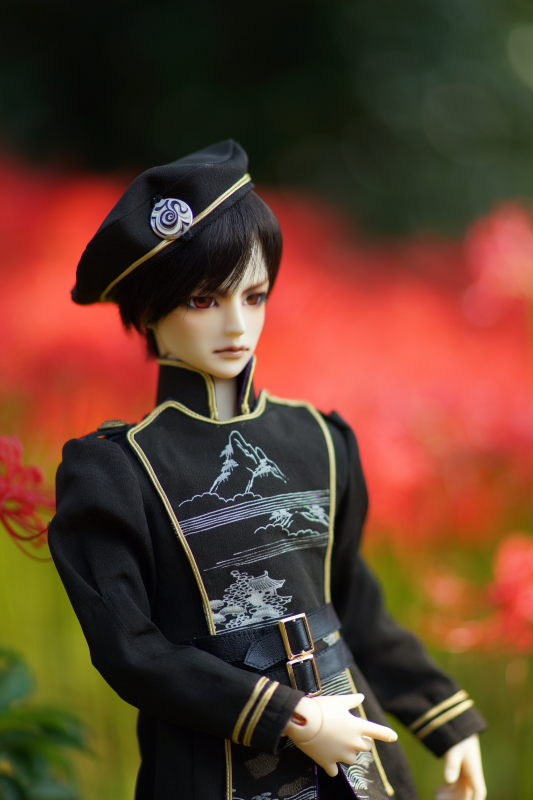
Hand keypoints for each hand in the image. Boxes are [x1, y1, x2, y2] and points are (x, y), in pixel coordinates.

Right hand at [283, 693, 397, 776]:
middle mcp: (352, 743)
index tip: (394, 737)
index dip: (386, 734)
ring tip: (340, 745)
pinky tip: (329, 762)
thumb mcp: (338, 700)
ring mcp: (340, 754)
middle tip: (354, 734)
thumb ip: (352, 700)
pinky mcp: (327, 762)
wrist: (302, 720)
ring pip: (352, 759)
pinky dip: (332, 767)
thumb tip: (361, 697)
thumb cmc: (322, 708)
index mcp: (357, 727)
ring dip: (349, 754)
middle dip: (363, 741)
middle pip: (366, 747)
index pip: (377, 731)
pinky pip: (334, 771)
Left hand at [435, 735, 485, 799]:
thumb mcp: (454, 750)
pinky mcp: (461, 770)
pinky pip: (457, 785)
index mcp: (474, 770)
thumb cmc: (458, 737)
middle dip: (455, 799)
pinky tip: (438, 789)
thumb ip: (452, 764)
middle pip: (467, 795)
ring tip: (436, 793)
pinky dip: (449, 789)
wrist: (458, 724)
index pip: (479, 791)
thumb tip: (448, 779)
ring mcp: (467, 773)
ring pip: (462, 791)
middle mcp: (473, 774)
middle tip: (437, 797)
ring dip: (450, 796)